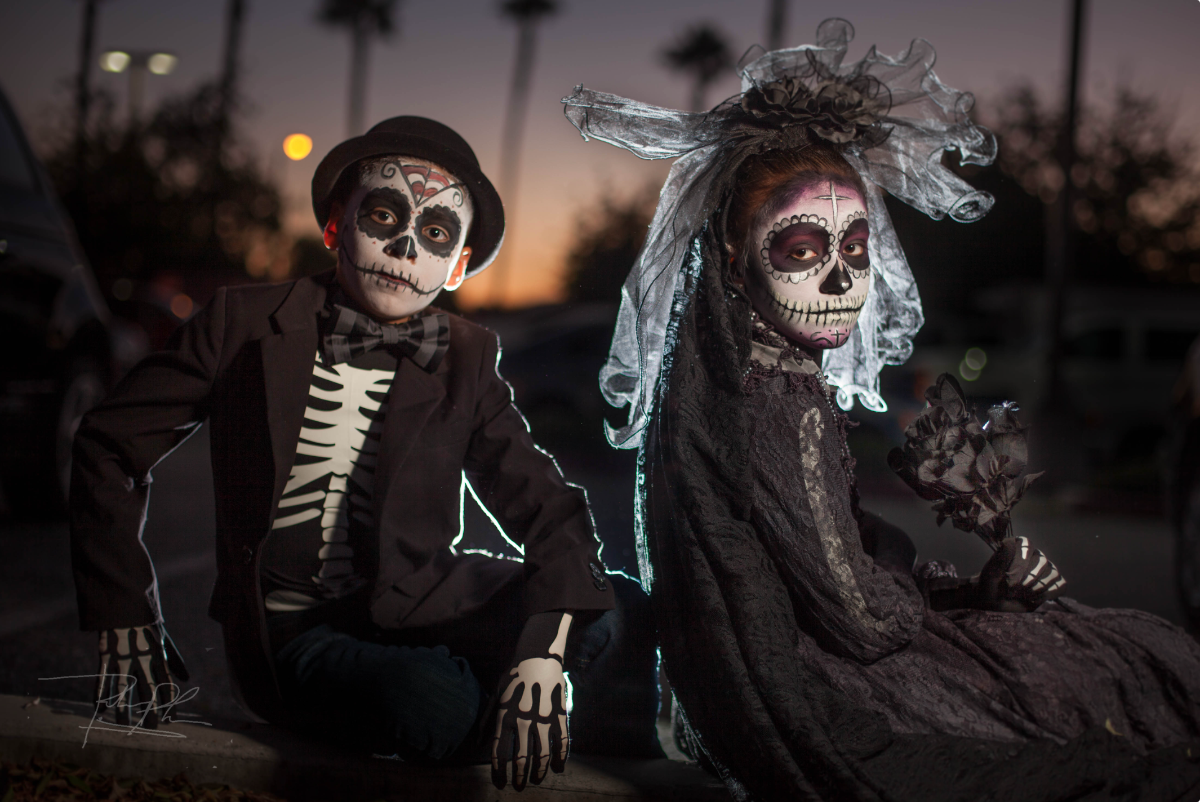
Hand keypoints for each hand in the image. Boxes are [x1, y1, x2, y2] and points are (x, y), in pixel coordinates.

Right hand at [95, 625, 187, 727]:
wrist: (125, 606)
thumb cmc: (147, 626)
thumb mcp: (164, 641)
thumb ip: (174, 661)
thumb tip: (187, 679)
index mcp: (158, 656)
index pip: (167, 684)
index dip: (170, 703)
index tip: (172, 720)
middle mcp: (142, 659)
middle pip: (147, 689)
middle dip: (150, 710)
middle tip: (152, 728)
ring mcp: (122, 658)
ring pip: (123, 689)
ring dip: (123, 709)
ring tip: (124, 726)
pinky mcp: (105, 656)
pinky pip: (102, 680)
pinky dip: (99, 696)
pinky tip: (99, 711)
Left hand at [492, 611, 572, 790]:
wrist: (537, 655)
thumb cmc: (513, 675)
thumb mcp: (495, 695)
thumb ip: (485, 721)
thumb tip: (476, 743)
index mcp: (505, 717)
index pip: (499, 753)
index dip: (499, 773)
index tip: (500, 784)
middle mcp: (523, 721)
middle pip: (521, 759)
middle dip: (519, 777)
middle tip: (519, 787)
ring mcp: (543, 718)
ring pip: (542, 755)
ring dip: (539, 772)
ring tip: (536, 780)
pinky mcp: (559, 714)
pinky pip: (561, 741)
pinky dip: (560, 758)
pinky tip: (558, 767)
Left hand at [978, 536, 1065, 611]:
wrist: (994, 602)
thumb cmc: (990, 585)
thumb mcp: (990, 572)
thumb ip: (1000, 559)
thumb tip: (1006, 543)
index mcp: (1018, 548)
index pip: (1028, 545)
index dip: (1024, 557)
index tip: (1014, 569)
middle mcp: (1033, 556)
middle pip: (1043, 562)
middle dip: (1028, 578)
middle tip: (1014, 587)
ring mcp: (1043, 571)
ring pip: (1054, 574)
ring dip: (1038, 587)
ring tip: (1023, 593)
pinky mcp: (1050, 585)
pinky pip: (1061, 585)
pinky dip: (1049, 593)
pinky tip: (1034, 598)